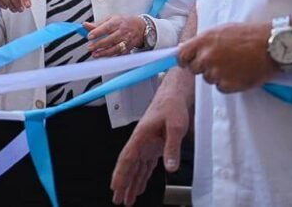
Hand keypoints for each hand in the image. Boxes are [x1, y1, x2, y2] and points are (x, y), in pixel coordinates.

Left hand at [85, 15, 145, 57]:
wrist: (140, 27)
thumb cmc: (123, 21)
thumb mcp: (111, 18)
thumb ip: (97, 23)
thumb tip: (85, 25)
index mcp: (117, 22)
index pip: (106, 27)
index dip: (98, 32)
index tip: (89, 36)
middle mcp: (122, 31)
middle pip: (110, 39)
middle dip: (99, 45)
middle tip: (90, 48)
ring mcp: (126, 40)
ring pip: (115, 48)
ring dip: (104, 53)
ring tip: (95, 54)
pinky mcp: (128, 48)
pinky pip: (119, 54)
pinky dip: (111, 56)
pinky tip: (104, 57)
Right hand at [110, 78, 190, 204]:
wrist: (176, 94)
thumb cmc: (172, 105)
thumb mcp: (176, 126)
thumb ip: (172, 147)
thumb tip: (170, 168)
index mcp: (141, 135)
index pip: (127, 158)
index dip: (120, 173)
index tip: (115, 186)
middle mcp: (141, 141)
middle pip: (129, 165)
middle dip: (122, 183)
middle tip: (117, 199)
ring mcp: (147, 144)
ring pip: (136, 168)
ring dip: (131, 183)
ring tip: (126, 198)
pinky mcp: (155, 146)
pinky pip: (146, 165)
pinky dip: (141, 177)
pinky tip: (139, 186)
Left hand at [177, 22, 275, 92]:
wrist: (270, 46)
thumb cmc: (248, 35)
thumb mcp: (221, 30)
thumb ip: (202, 41)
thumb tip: (186, 48)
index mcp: (203, 41)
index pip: (182, 56)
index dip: (184, 60)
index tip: (187, 63)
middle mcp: (207, 57)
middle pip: (194, 69)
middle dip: (203, 67)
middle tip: (219, 62)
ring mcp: (217, 72)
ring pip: (208, 79)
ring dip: (217, 75)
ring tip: (234, 65)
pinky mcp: (228, 85)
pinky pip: (221, 88)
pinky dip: (228, 84)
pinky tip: (239, 74)